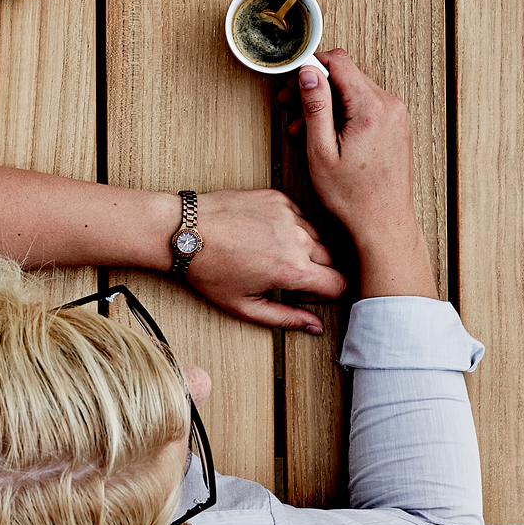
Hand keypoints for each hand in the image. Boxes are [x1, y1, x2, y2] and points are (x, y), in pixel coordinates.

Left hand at [185, 188, 347, 332]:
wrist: (184, 231)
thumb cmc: (209, 270)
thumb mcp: (245, 305)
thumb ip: (286, 318)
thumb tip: (315, 326)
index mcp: (292, 269)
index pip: (339, 284)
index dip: (325, 294)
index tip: (304, 293)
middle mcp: (297, 238)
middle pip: (331, 260)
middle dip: (315, 272)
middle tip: (282, 276)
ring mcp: (288, 214)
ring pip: (316, 236)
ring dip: (303, 248)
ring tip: (270, 254)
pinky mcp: (277, 198)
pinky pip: (298, 216)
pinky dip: (289, 227)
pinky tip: (264, 235)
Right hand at [296, 50, 435, 297]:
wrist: (383, 221)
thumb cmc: (352, 195)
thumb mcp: (321, 151)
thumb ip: (315, 106)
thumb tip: (308, 72)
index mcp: (370, 108)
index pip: (338, 61)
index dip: (310, 65)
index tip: (291, 81)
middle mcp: (389, 105)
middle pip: (345, 74)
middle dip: (315, 86)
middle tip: (289, 104)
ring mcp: (396, 114)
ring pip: (354, 89)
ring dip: (327, 101)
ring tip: (304, 127)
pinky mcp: (396, 124)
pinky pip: (365, 104)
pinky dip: (344, 111)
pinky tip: (327, 132)